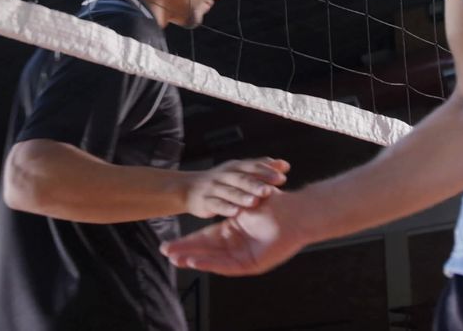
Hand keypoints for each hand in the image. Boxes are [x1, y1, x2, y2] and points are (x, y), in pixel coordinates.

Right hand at [161, 190, 309, 275]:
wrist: (296, 213)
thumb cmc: (273, 204)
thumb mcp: (244, 200)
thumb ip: (228, 204)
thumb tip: (212, 197)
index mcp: (232, 230)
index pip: (205, 238)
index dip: (187, 241)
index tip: (169, 244)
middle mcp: (236, 245)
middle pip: (206, 251)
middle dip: (185, 252)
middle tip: (166, 254)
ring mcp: (243, 256)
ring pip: (214, 260)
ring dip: (194, 259)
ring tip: (176, 260)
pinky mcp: (252, 265)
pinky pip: (227, 266)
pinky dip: (210, 263)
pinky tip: (196, 262)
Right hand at [182, 158, 289, 218]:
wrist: (189, 188)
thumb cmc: (221, 181)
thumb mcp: (239, 171)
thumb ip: (261, 168)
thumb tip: (285, 166)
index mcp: (236, 167)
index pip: (253, 166)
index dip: (267, 171)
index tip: (283, 177)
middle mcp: (226, 174)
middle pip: (242, 178)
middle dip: (256, 183)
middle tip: (269, 190)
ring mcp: (214, 187)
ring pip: (230, 191)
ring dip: (242, 196)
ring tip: (255, 202)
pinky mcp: (205, 200)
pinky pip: (216, 204)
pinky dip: (225, 207)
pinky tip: (235, 212)